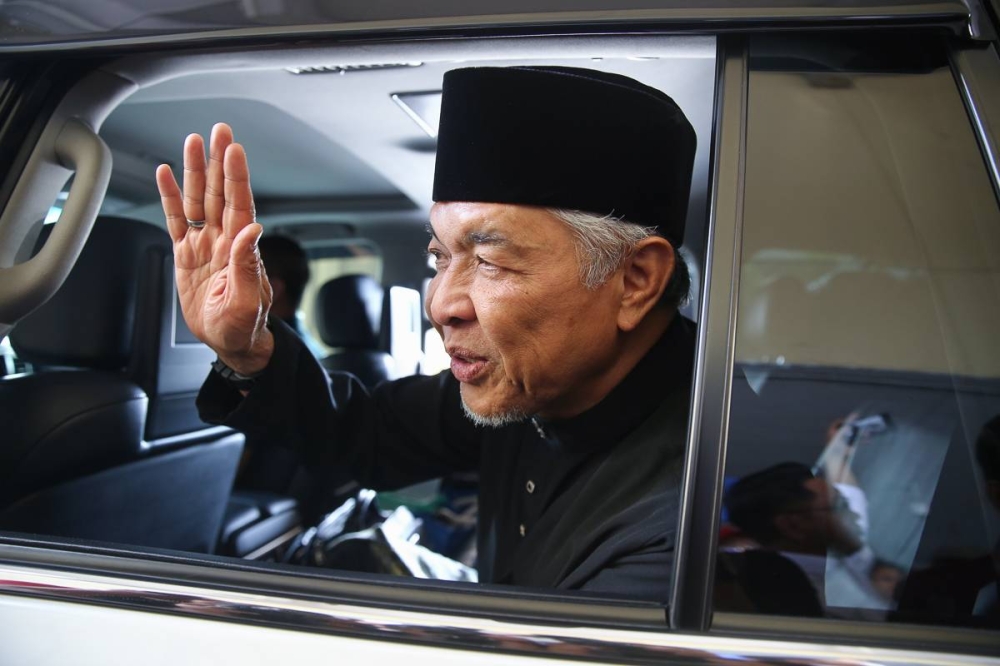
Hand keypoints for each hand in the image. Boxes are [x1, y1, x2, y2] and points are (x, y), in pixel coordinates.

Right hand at [156, 123, 273, 374]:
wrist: (230, 342)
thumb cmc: (244, 325)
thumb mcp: (248, 300)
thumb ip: (248, 264)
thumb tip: (252, 229)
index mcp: (241, 247)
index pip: (239, 203)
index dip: (236, 175)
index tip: (234, 149)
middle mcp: (223, 240)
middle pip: (220, 192)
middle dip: (218, 161)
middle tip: (218, 130)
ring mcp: (204, 245)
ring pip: (198, 200)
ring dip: (195, 171)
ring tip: (192, 141)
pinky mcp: (187, 255)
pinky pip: (177, 220)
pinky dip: (170, 197)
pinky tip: (166, 175)